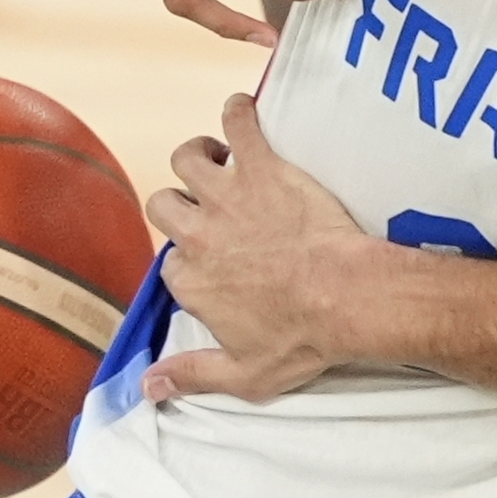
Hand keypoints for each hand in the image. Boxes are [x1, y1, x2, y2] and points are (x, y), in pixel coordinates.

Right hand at [147, 94, 379, 400]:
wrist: (348, 297)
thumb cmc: (303, 337)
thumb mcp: (244, 375)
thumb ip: (191, 376)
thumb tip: (148, 388)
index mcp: (191, 281)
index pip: (172, 263)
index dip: (191, 259)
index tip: (215, 262)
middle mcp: (197, 235)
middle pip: (165, 205)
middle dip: (180, 204)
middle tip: (209, 206)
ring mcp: (227, 197)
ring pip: (187, 159)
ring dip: (199, 155)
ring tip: (219, 159)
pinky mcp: (262, 169)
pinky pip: (238, 124)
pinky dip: (238, 112)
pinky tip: (245, 109)